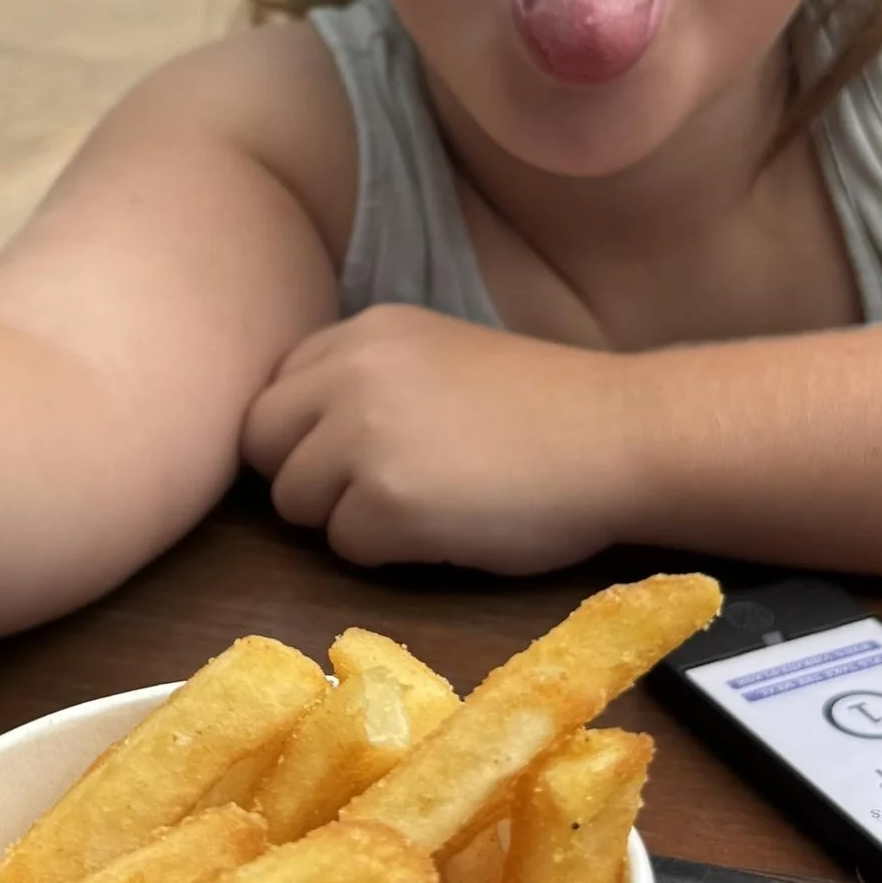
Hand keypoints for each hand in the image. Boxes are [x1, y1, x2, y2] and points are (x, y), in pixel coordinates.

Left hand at [240, 308, 641, 572]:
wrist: (620, 437)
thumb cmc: (543, 409)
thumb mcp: (437, 359)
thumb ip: (365, 380)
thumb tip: (299, 437)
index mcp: (364, 330)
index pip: (273, 389)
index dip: (305, 434)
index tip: (357, 454)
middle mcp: (349, 371)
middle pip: (261, 443)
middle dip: (305, 477)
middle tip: (378, 492)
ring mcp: (363, 436)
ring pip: (295, 501)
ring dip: (346, 517)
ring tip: (425, 506)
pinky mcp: (387, 502)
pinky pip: (345, 547)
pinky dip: (387, 552)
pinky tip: (447, 529)